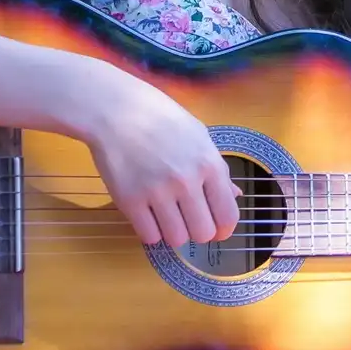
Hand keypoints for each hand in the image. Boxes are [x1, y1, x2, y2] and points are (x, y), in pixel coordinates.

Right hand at [77, 67, 239, 248]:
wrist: (115, 110)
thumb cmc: (160, 118)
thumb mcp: (198, 135)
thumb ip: (217, 169)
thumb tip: (235, 195)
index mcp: (209, 164)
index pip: (227, 216)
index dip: (224, 228)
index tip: (216, 229)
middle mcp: (186, 181)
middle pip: (203, 233)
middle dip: (197, 231)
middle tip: (188, 219)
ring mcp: (157, 192)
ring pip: (176, 239)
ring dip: (174, 232)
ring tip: (166, 215)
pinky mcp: (129, 201)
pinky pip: (149, 236)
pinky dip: (151, 231)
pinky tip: (148, 215)